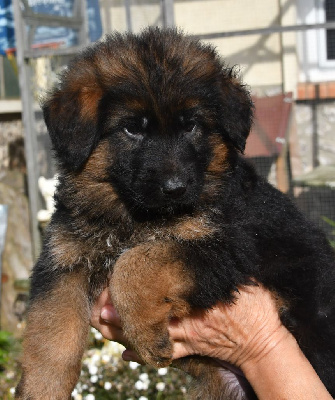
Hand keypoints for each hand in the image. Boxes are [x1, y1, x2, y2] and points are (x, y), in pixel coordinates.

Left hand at [91, 283, 285, 368]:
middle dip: (118, 314)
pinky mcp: (190, 350)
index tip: (115, 286)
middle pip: (143, 318)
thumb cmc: (254, 308)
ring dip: (123, 333)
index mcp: (191, 301)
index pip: (153, 296)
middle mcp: (183, 322)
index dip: (131, 293)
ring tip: (102, 326)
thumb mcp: (240, 279)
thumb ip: (220, 264)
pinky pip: (162, 354)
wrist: (263, 344)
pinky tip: (126, 356)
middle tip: (98, 308)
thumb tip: (214, 239)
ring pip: (147, 337)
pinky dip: (142, 355)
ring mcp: (185, 339)